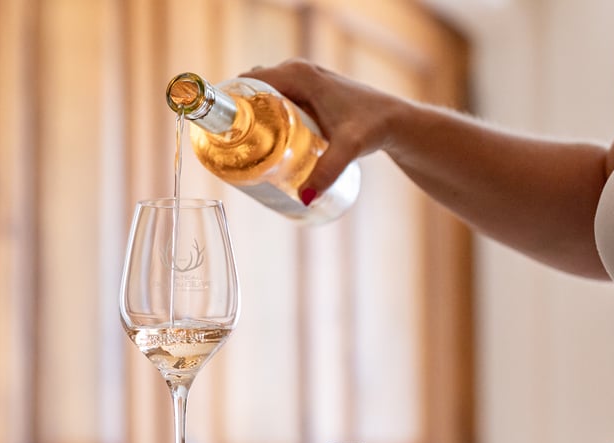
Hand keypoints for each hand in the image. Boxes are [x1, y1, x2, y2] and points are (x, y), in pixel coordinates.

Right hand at [242, 59, 405, 192]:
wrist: (395, 121)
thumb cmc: (373, 127)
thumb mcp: (348, 148)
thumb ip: (327, 171)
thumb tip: (305, 199)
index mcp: (298, 75)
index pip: (248, 83)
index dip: (229, 104)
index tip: (217, 132)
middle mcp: (297, 72)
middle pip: (250, 92)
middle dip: (236, 117)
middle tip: (227, 150)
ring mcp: (302, 81)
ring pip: (261, 97)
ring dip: (248, 118)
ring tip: (238, 150)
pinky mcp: (307, 93)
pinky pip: (274, 100)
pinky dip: (263, 116)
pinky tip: (258, 141)